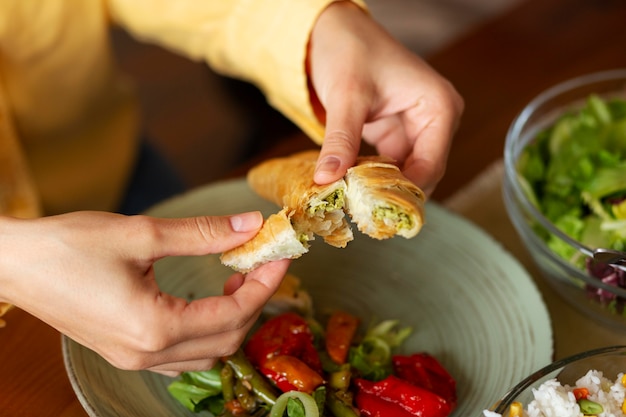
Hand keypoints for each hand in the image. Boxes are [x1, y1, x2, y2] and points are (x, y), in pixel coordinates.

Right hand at [0, 211, 289, 375]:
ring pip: (208, 352)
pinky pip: (183, 355)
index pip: (234, 313)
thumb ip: (203, 233)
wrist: (14, 264)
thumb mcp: (141, 233)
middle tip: (263, 262)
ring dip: (232, 318)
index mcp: (154, 327)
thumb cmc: (68, 246)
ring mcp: (135, 358)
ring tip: (237, 277)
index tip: (280, 254)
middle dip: (254, 300)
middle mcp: (148, 354)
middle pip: (227, 338)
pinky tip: (207, 300)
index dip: (265, 283)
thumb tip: (250, 225)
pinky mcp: (126, 351)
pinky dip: (207, 330)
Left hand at [309, 2, 463, 195]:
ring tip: (350, 203)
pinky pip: (386, 165)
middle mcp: (434, 121)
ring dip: (378, 188)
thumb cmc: (350, 48)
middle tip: (359, 213)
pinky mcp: (394, 134)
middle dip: (391, 193)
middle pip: (421, 175)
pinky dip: (368, 177)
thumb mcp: (347, 95)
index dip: (405, 192)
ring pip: (403, 174)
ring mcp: (415, 129)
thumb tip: (327, 180)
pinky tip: (348, 186)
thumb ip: (340, 139)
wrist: (334, 29)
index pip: (431, 166)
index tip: (374, 213)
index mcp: (440, 108)